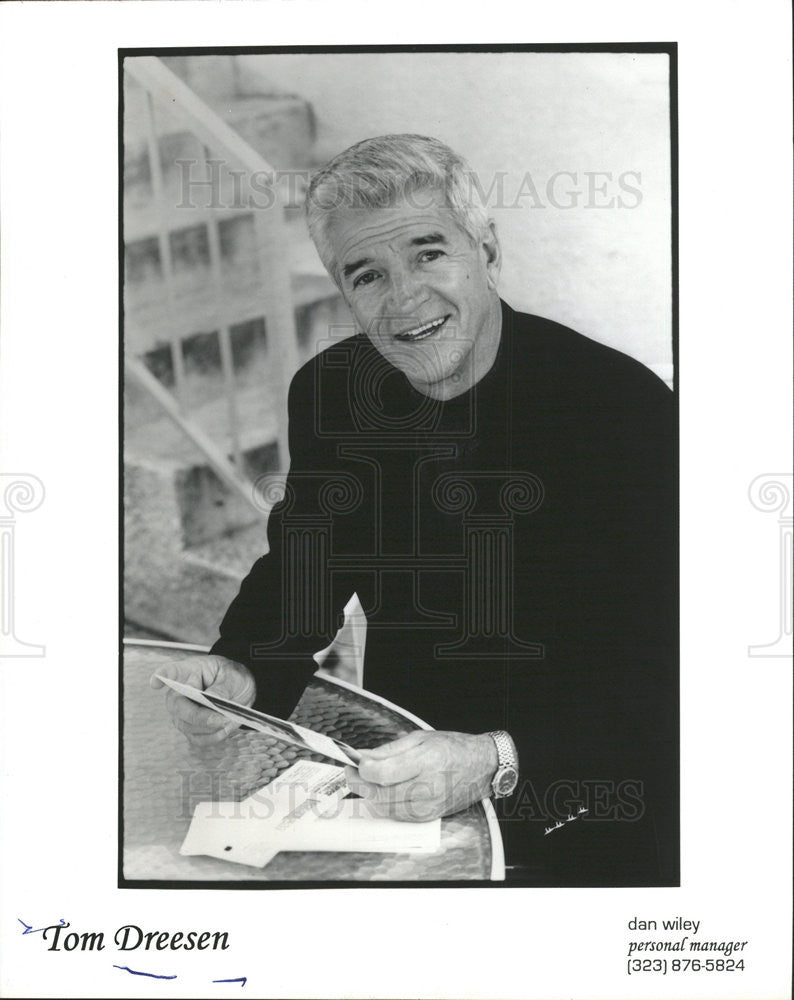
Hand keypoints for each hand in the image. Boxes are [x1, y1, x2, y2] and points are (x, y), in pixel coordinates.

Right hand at [150, 655, 255, 745]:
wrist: (238, 690)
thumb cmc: (230, 677)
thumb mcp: (232, 676)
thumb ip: (221, 688)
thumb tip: (211, 701)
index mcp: (189, 672)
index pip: (169, 672)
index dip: (161, 677)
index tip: (156, 681)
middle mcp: (179, 693)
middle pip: (178, 707)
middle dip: (200, 716)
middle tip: (223, 718)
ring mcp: (181, 713)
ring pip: (189, 726)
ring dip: (213, 727)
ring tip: (233, 720)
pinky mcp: (190, 729)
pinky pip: (199, 738)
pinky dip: (215, 736)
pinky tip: (228, 728)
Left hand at [345, 730, 497, 821]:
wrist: (480, 768)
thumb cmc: (452, 749)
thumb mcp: (420, 738)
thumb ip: (389, 750)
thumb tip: (363, 757)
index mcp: (426, 761)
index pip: (383, 774)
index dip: (363, 769)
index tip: (354, 762)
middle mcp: (428, 787)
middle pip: (380, 794)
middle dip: (360, 783)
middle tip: (352, 771)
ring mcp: (428, 806)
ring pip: (385, 807)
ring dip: (370, 794)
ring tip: (368, 779)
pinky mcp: (428, 817)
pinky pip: (396, 815)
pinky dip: (384, 804)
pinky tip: (384, 791)